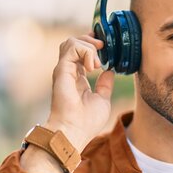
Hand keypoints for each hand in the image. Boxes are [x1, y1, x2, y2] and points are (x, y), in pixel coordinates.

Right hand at [20, 34, 113, 172]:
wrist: (74, 132)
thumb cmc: (86, 122)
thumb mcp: (102, 99)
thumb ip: (105, 85)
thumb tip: (110, 71)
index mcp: (77, 78)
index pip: (80, 53)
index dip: (92, 46)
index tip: (105, 48)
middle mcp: (68, 72)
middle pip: (73, 43)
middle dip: (90, 40)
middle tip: (103, 48)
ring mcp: (64, 70)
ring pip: (71, 42)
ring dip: (88, 46)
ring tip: (97, 63)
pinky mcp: (62, 70)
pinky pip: (72, 48)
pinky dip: (86, 51)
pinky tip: (94, 67)